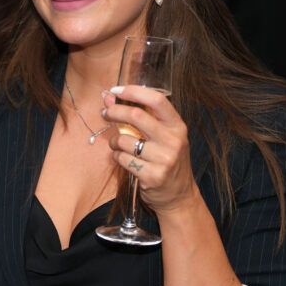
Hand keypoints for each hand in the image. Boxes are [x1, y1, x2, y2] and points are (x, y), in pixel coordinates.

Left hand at [102, 85, 200, 213]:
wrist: (179, 196)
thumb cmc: (167, 160)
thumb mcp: (161, 136)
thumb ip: (138, 116)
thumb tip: (108, 97)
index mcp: (177, 126)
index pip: (157, 100)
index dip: (134, 91)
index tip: (116, 90)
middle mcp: (173, 141)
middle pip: (136, 116)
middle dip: (114, 112)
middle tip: (105, 114)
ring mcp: (164, 159)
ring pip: (124, 140)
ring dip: (114, 141)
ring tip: (118, 145)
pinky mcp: (152, 175)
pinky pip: (122, 159)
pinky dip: (117, 157)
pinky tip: (124, 159)